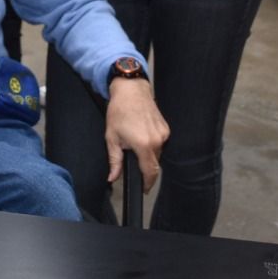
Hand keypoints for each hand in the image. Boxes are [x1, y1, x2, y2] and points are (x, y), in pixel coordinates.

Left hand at [104, 77, 169, 191]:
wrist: (131, 89)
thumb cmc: (119, 111)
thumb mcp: (112, 138)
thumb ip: (114, 161)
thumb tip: (112, 178)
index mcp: (144, 145)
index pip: (150, 172)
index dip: (147, 184)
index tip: (144, 189)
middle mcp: (158, 141)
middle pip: (154, 164)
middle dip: (144, 166)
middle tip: (131, 158)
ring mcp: (164, 134)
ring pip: (157, 153)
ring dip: (148, 154)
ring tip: (134, 141)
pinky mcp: (166, 128)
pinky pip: (160, 143)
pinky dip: (152, 144)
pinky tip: (141, 134)